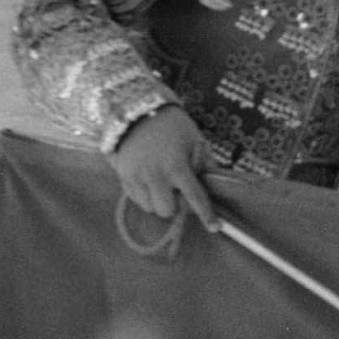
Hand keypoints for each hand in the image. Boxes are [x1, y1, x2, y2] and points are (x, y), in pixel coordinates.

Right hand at [110, 106, 218, 229]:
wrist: (137, 111)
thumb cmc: (173, 126)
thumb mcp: (196, 141)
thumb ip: (206, 165)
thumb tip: (214, 186)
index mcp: (176, 166)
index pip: (194, 198)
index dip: (206, 215)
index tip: (215, 227)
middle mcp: (154, 175)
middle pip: (167, 210)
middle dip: (177, 206)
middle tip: (181, 192)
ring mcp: (135, 176)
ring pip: (150, 208)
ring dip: (160, 202)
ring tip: (165, 185)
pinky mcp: (122, 176)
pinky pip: (136, 200)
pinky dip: (146, 197)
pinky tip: (152, 183)